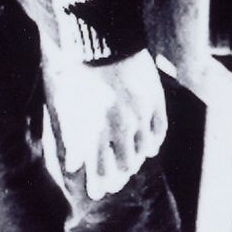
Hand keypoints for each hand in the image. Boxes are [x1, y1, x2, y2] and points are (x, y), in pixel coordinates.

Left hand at [49, 51, 167, 202]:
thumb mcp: (71, 107)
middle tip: (115, 182)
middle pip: (126, 166)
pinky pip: (160, 131)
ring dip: (137, 160)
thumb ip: (74, 139)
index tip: (98, 192)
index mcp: (96, 126)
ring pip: (145, 152)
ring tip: (131, 164)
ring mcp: (141, 112)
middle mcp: (121, 123)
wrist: (103, 39)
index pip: (101, 169)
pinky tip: (148, 146)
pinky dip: (154, 142)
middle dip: (119, 177)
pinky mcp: (155, 99)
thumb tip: (72, 167)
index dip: (100, 184)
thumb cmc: (81, 73)